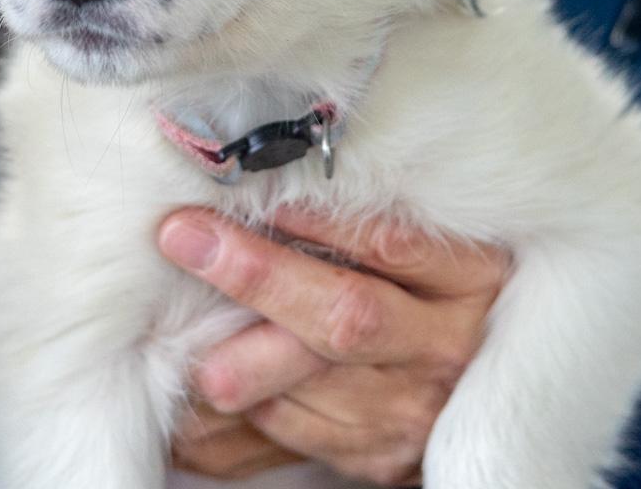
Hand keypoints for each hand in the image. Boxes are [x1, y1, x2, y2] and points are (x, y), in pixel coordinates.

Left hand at [159, 206, 508, 484]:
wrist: (475, 382)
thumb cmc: (438, 289)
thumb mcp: (431, 242)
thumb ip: (363, 221)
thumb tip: (264, 182)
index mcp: (468, 278)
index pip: (390, 244)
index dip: (318, 218)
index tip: (248, 186)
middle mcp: (443, 348)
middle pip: (345, 318)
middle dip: (257, 277)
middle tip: (185, 240)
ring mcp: (410, 412)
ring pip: (304, 389)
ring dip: (228, 356)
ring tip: (165, 320)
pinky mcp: (377, 459)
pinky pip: (288, 439)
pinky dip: (230, 418)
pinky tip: (186, 392)